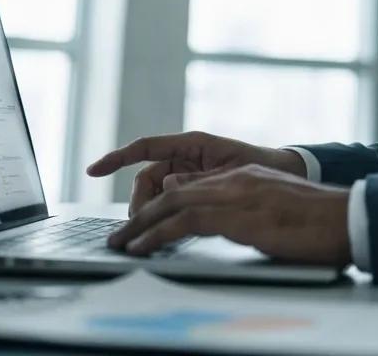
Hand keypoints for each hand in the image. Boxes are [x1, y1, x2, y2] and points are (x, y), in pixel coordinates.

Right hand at [85, 131, 306, 213]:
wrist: (285, 175)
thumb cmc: (261, 166)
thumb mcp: (233, 170)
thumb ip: (200, 177)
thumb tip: (166, 184)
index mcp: (194, 145)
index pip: (146, 147)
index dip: (117, 157)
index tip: (93, 170)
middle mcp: (186, 157)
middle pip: (146, 178)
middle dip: (138, 201)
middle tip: (139, 226)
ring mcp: (189, 174)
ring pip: (154, 194)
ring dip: (149, 211)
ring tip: (152, 233)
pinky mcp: (194, 190)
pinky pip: (169, 202)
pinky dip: (163, 215)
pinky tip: (163, 232)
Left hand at [105, 163, 350, 266]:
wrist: (342, 218)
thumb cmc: (316, 222)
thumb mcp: (273, 209)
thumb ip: (242, 206)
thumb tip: (212, 212)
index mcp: (244, 177)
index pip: (192, 186)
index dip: (163, 203)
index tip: (143, 221)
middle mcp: (235, 179)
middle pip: (175, 192)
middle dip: (142, 213)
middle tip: (120, 234)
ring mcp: (235, 194)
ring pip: (173, 204)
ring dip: (140, 225)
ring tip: (120, 243)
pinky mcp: (236, 215)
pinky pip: (185, 222)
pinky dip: (157, 234)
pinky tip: (141, 247)